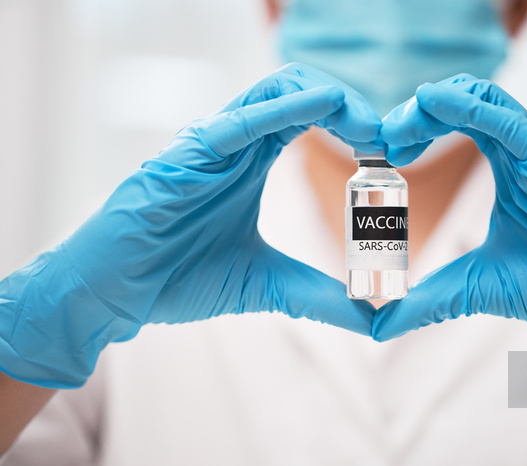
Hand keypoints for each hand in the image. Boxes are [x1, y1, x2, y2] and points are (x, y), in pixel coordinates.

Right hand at [0, 63, 379, 388]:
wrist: (115, 295)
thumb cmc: (176, 278)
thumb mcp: (264, 286)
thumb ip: (316, 294)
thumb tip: (369, 318)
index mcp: (251, 162)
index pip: (309, 119)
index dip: (352, 125)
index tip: (389, 153)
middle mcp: (234, 144)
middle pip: (298, 92)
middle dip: (348, 104)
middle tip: (385, 137)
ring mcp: (209, 145)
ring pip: (273, 90)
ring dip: (327, 97)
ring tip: (366, 126)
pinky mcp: (185, 156)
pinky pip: (239, 120)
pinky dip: (284, 108)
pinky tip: (322, 107)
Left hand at [374, 75, 526, 403]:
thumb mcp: (473, 287)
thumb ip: (426, 300)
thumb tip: (378, 326)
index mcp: (506, 170)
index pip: (455, 125)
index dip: (415, 130)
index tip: (382, 154)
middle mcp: (521, 152)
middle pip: (462, 104)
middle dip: (416, 114)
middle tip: (383, 138)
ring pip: (482, 97)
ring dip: (433, 104)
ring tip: (397, 128)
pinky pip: (507, 118)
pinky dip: (466, 105)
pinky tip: (429, 103)